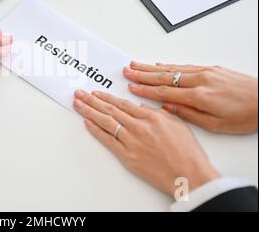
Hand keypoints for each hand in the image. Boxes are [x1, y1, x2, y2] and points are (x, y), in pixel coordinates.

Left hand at [73, 90, 219, 196]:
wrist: (188, 174)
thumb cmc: (187, 152)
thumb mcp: (177, 124)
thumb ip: (158, 113)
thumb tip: (141, 106)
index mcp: (151, 117)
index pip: (123, 103)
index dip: (107, 97)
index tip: (96, 92)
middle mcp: (138, 126)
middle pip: (110, 109)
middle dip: (92, 100)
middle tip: (80, 93)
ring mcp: (131, 141)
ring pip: (106, 122)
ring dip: (89, 111)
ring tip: (78, 104)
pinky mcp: (127, 156)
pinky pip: (108, 140)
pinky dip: (96, 131)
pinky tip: (87, 123)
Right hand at [123, 62, 257, 134]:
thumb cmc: (246, 115)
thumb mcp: (217, 125)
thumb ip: (189, 114)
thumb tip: (167, 107)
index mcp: (199, 96)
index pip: (164, 91)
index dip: (145, 89)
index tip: (131, 87)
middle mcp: (200, 80)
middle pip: (164, 76)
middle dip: (142, 74)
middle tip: (126, 71)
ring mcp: (206, 72)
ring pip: (172, 68)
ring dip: (152, 67)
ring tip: (136, 65)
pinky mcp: (212, 69)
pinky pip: (184, 66)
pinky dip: (170, 65)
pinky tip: (160, 64)